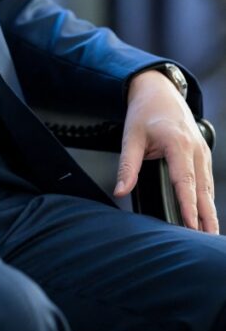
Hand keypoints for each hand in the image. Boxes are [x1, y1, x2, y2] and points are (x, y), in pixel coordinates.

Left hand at [115, 69, 218, 232]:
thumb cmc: (145, 111)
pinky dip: (208, 200)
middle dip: (206, 216)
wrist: (159, 90)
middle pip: (202, 189)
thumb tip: (120, 190)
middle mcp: (195, 148)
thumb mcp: (131, 136)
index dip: (188, 205)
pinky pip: (207, 181)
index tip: (190, 225)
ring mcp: (202, 151)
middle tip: (207, 240)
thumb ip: (127, 165)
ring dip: (210, 211)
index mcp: (178, 143)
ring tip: (209, 235)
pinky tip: (207, 216)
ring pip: (208, 187)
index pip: (184, 180)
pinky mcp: (203, 154)